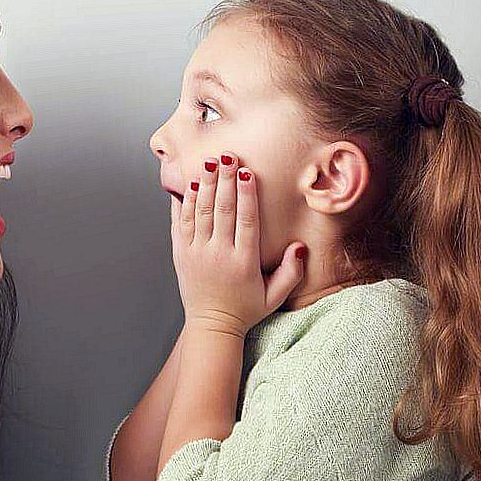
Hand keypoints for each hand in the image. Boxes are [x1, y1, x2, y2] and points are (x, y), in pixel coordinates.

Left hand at [169, 153, 306, 338]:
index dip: (246, 194)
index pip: (246, 221)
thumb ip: (291, 272)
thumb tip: (300, 246)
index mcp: (243, 262)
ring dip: (205, 185)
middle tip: (227, 156)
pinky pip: (181, 223)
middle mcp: (218, 254)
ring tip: (209, 163)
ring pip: (200, 212)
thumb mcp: (275, 296)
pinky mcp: (181, 253)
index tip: (247, 172)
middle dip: (225, 180)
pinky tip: (190, 185)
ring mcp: (196, 253)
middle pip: (222, 210)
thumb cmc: (245, 309)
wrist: (211, 324)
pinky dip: (185, 202)